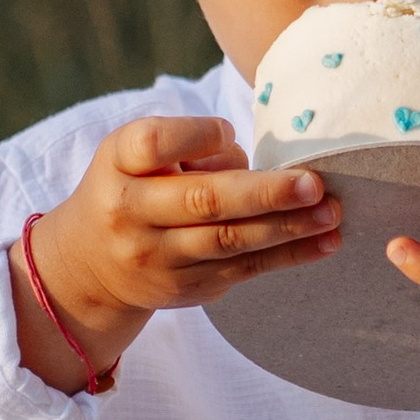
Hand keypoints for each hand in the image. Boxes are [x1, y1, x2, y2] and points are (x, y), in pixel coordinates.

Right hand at [13, 115, 340, 389]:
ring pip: (230, 242)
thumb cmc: (130, 187)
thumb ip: (188, 145)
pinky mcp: (187, 288)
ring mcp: (158, 258)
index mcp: (118, 164)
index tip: (230, 131)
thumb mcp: (135, 153)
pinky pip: (244, 269)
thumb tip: (258, 165)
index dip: (196, 136)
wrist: (88, 266)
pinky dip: (289, 255)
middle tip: (314, 183)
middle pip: (203, 201)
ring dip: (288, 228)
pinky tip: (325, 242)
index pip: (154, 144)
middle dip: (265, 194)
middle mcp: (131, 213)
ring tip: (331, 212)